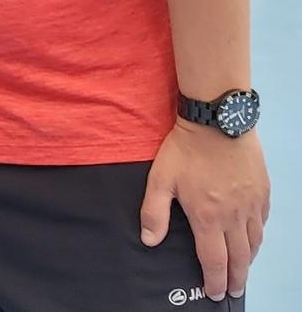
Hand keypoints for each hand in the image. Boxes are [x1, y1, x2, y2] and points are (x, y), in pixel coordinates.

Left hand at [141, 119, 269, 299]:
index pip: (213, 260)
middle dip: (235, 278)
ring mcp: (251, 204)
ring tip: (242, 270)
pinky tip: (253, 238)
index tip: (212, 293)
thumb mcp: (160, 179)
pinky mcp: (262, 191)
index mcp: (208, 217)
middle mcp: (234, 216)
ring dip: (248, 260)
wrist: (217, 121)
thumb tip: (150, 241)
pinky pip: (263, 221)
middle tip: (232, 291)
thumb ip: (154, 212)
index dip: (213, 280)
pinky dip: (258, 236)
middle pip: (239, 257)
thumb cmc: (185, 149)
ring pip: (254, 242)